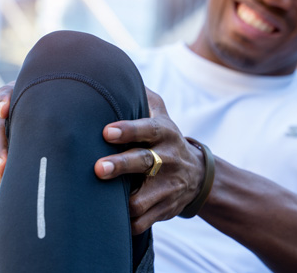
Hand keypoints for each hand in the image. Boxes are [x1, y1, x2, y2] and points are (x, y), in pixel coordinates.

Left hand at [94, 88, 204, 233]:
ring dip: (122, 202)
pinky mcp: (164, 210)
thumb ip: (146, 98)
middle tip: (98, 168)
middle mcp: (168, 159)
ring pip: (142, 200)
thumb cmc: (166, 141)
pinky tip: (109, 220)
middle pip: (144, 161)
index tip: (106, 131)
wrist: (197, 176)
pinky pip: (142, 222)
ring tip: (99, 202)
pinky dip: (125, 223)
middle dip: (121, 165)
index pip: (148, 129)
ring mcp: (167, 187)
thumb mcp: (162, 117)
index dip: (129, 130)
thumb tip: (122, 73)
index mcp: (165, 134)